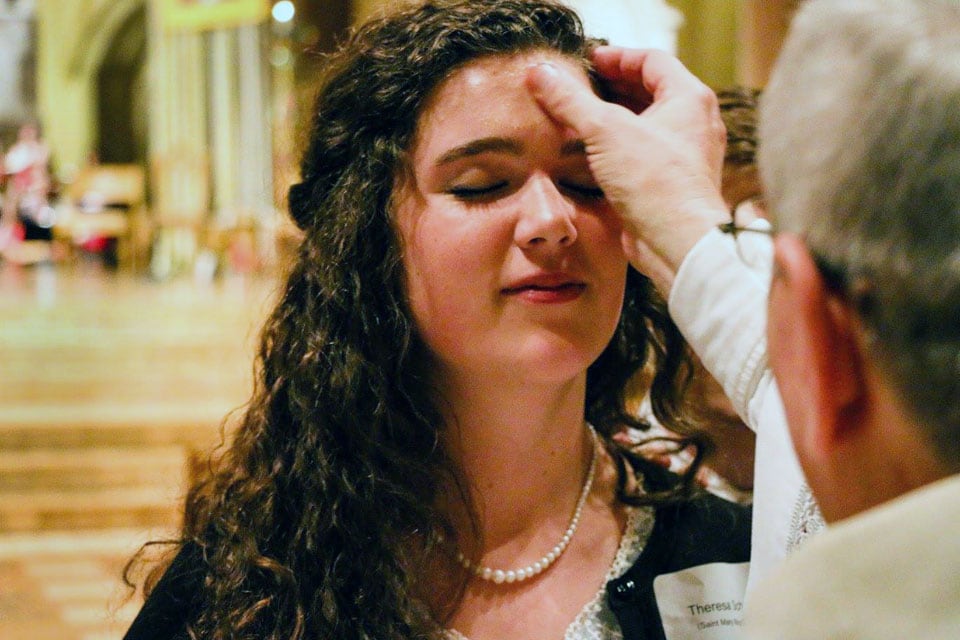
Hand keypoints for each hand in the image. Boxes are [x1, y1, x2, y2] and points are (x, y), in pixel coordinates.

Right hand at [526, 47, 728, 293]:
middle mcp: (691, 125)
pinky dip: (616, 148)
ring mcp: (682, 156)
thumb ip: (571, 101)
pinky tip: (590, 154)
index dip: (616, 57)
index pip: (651, 60)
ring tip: (578, 118)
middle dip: (611, 87)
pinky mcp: (668, 184)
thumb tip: (541, 74)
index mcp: (689, 100)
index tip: (587, 60)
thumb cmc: (657, 184)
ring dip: (611, 119)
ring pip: (643, 125)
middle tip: (578, 87)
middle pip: (648, 91)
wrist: (677, 244)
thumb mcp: (605, 131)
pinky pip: (640, 154)